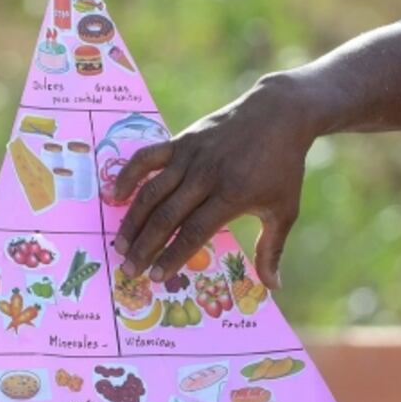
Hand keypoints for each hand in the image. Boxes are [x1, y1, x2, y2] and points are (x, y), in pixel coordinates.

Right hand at [112, 74, 317, 289]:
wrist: (279, 115)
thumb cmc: (283, 168)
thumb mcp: (284, 210)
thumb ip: (272, 248)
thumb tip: (273, 286)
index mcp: (232, 195)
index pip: (194, 232)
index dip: (172, 255)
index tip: (157, 276)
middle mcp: (207, 176)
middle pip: (167, 216)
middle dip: (145, 246)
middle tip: (129, 269)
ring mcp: (191, 156)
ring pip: (152, 191)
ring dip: (133, 220)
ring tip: (120, 244)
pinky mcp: (182, 140)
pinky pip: (147, 158)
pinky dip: (128, 175)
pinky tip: (115, 197)